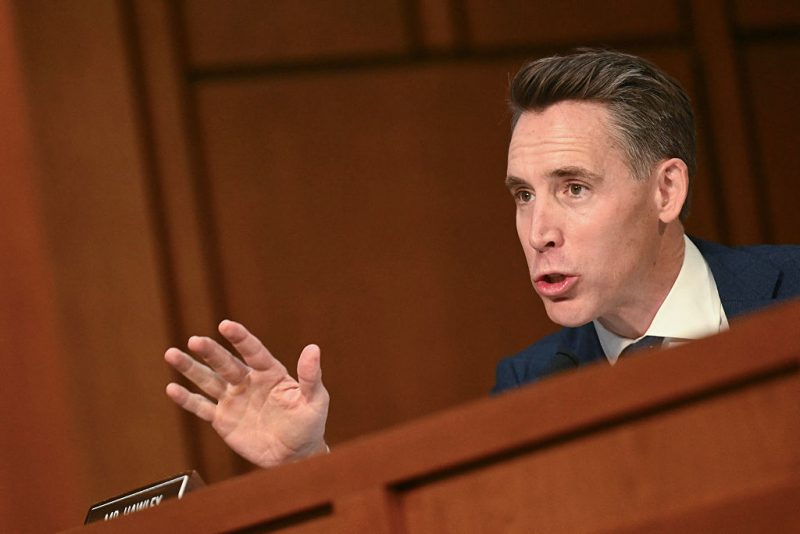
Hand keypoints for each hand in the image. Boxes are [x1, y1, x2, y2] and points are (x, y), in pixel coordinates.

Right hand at [164, 320, 328, 466]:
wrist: (295, 456)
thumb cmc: (309, 425)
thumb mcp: (315, 400)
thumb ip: (311, 376)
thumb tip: (313, 348)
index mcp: (270, 373)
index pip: (253, 351)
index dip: (240, 338)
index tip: (226, 325)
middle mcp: (248, 381)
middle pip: (226, 363)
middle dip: (210, 352)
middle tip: (195, 341)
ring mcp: (233, 399)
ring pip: (208, 380)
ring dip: (190, 368)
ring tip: (171, 354)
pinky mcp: (223, 419)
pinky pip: (202, 407)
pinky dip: (187, 399)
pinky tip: (172, 388)